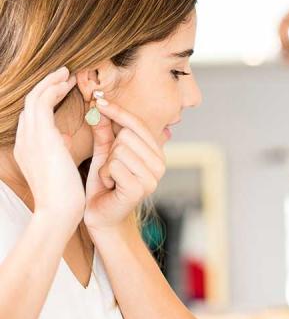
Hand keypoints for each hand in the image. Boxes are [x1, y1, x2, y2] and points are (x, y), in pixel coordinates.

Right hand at [13, 67, 83, 230]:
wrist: (60, 211)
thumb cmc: (66, 197)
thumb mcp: (61, 169)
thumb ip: (59, 150)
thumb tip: (65, 136)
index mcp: (28, 150)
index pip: (34, 119)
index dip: (47, 102)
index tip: (64, 92)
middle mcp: (24, 141)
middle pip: (31, 105)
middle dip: (47, 88)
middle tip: (66, 77)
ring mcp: (29, 137)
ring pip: (34, 98)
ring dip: (50, 83)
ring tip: (67, 74)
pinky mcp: (40, 135)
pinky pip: (42, 101)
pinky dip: (53, 88)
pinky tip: (67, 82)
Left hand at [83, 99, 165, 232]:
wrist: (103, 217)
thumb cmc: (105, 185)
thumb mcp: (105, 154)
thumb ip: (104, 132)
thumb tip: (98, 107)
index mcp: (156, 153)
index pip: (138, 124)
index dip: (117, 111)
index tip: (99, 100)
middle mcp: (160, 164)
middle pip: (126, 135)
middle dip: (110, 149)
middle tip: (111, 167)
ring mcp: (152, 177)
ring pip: (119, 149)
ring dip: (106, 164)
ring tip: (111, 178)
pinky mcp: (140, 189)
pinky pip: (114, 165)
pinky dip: (105, 175)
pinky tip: (111, 186)